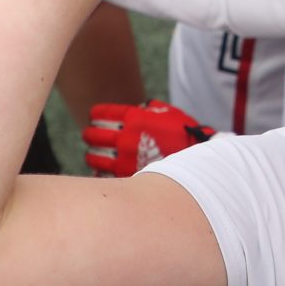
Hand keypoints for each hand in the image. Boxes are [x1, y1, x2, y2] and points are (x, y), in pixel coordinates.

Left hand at [82, 100, 217, 176]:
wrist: (196, 158)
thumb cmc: (182, 133)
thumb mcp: (165, 112)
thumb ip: (146, 109)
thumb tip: (134, 109)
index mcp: (134, 118)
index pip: (102, 114)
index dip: (95, 114)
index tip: (93, 117)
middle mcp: (126, 137)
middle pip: (94, 135)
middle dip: (89, 134)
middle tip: (89, 135)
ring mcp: (125, 159)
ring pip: (95, 157)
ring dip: (91, 155)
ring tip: (92, 154)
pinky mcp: (127, 176)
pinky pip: (105, 175)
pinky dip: (100, 172)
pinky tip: (99, 170)